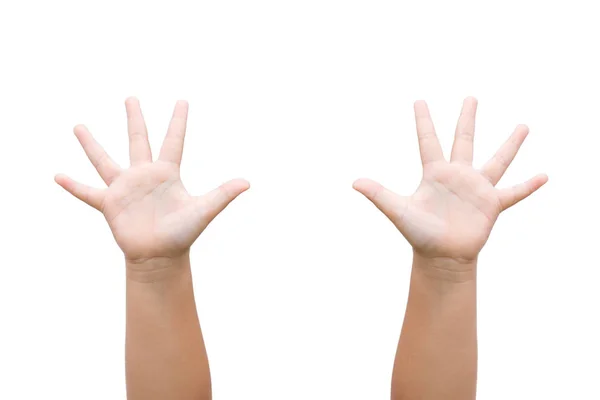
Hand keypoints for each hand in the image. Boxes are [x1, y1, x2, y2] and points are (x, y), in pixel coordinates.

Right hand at [55, 98, 248, 263]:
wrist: (161, 257)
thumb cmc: (182, 234)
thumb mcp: (203, 210)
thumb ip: (222, 194)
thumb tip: (247, 182)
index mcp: (167, 173)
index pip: (174, 140)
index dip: (178, 120)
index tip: (182, 100)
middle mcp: (144, 175)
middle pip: (138, 140)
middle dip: (135, 118)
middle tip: (130, 97)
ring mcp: (125, 188)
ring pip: (105, 160)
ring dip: (91, 144)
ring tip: (78, 126)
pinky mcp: (110, 204)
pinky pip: (88, 192)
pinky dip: (73, 186)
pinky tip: (57, 176)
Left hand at [353, 97, 546, 262]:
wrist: (441, 257)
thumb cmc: (419, 234)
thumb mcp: (398, 210)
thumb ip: (379, 194)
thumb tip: (354, 182)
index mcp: (434, 173)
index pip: (427, 140)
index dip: (422, 121)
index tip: (419, 100)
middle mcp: (457, 175)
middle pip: (464, 140)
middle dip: (467, 118)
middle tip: (471, 97)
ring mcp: (476, 188)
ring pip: (496, 160)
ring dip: (510, 144)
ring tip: (523, 126)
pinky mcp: (491, 204)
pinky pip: (514, 192)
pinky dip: (528, 185)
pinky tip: (544, 175)